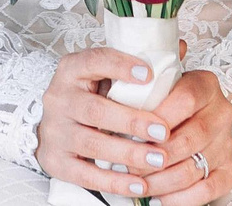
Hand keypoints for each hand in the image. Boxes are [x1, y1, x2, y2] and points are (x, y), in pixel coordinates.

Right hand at [35, 48, 231, 203]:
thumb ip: (139, 63)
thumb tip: (181, 47)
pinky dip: (115, 181)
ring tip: (159, 159)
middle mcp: (59, 98)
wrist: (51, 126)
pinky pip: (86, 174)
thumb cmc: (87, 96)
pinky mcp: (56, 160)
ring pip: (92, 143)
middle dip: (132, 121)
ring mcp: (55, 131)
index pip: (94, 61)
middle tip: (163, 131)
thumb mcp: (105, 73)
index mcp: (72, 70)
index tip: (150, 74)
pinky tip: (139, 184)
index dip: (121, 66)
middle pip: (95, 109)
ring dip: (128, 153)